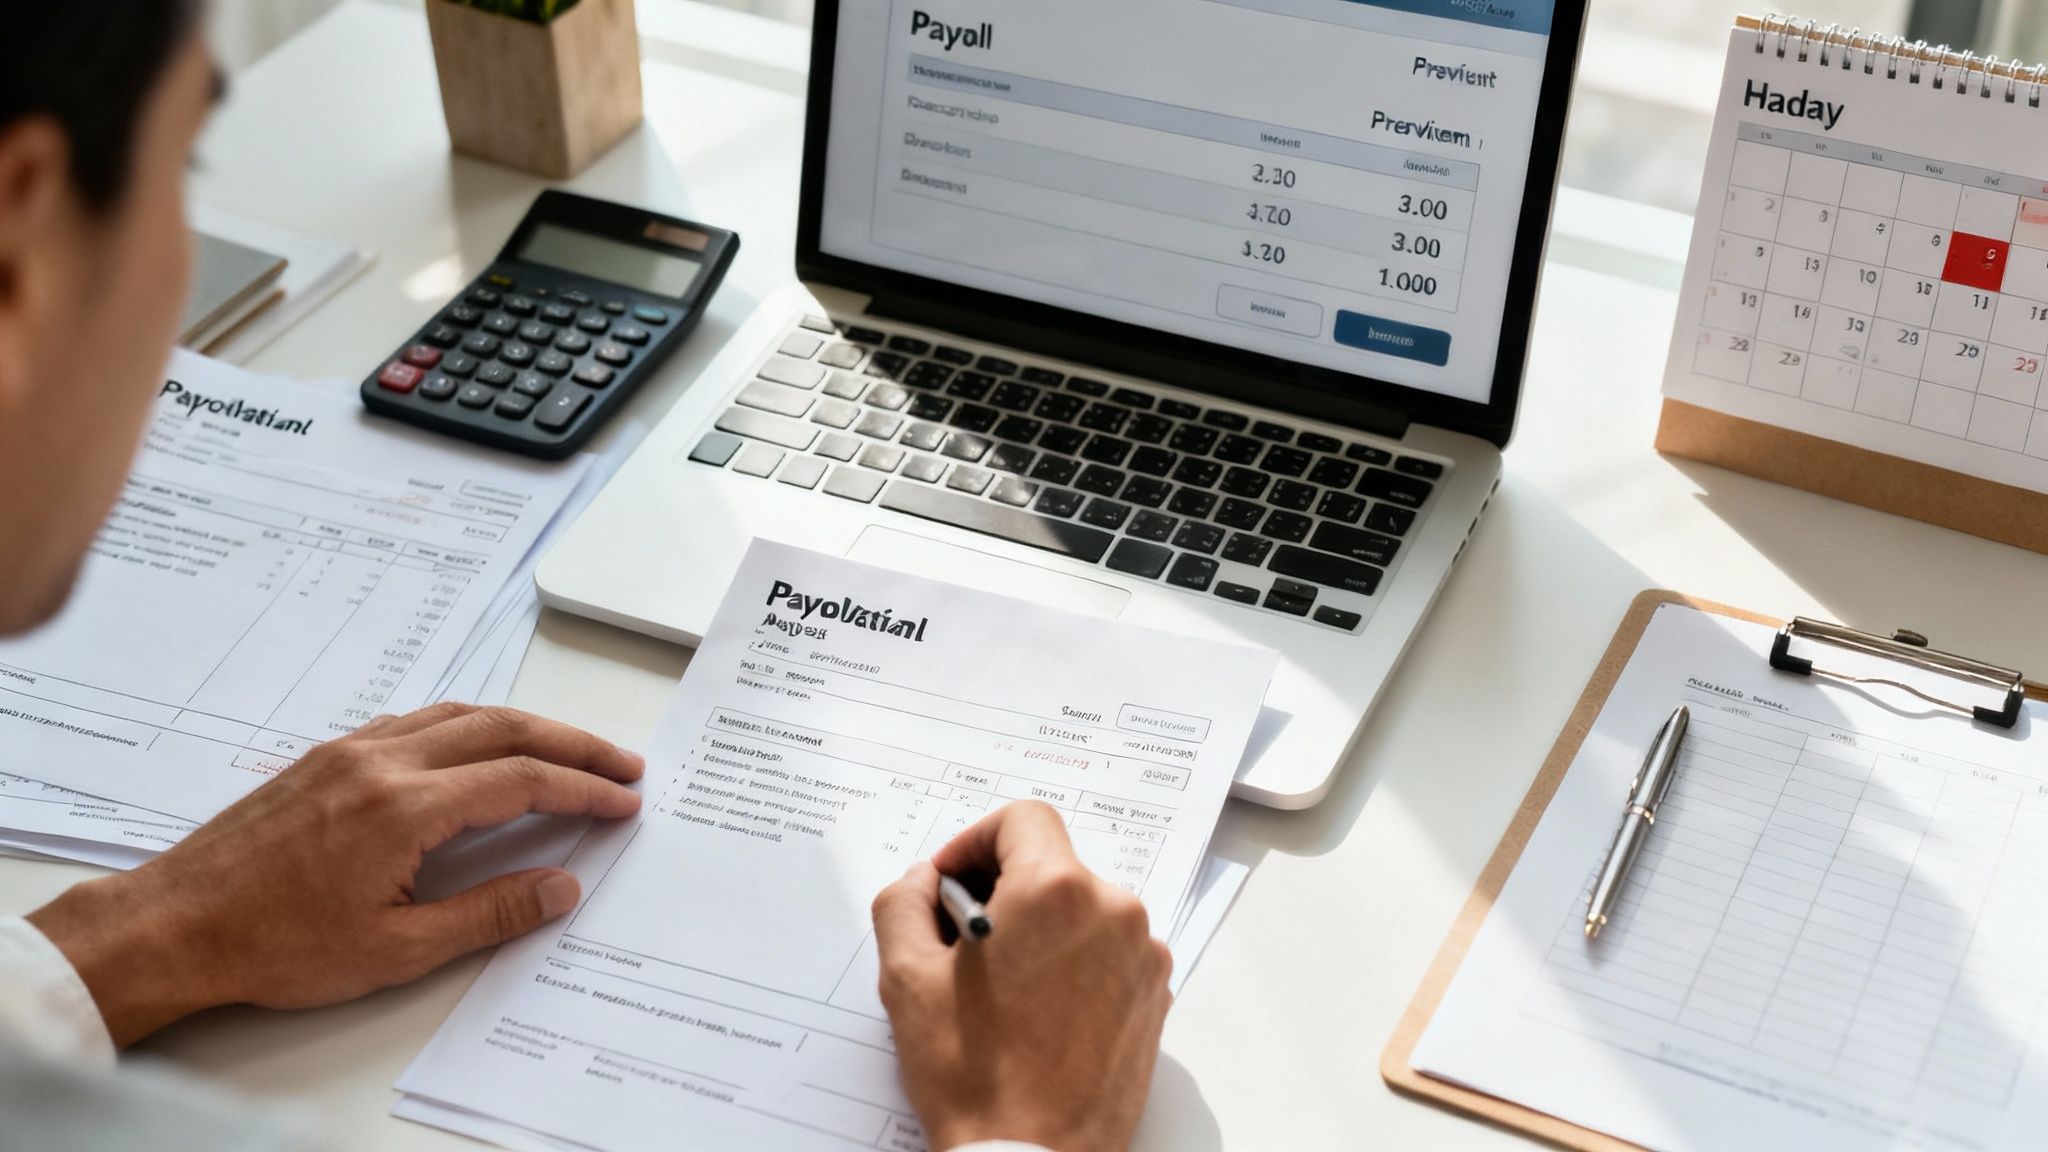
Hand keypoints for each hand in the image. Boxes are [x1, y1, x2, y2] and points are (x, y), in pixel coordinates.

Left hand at [27, 702, 642, 1045]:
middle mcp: (380, 762)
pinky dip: (470, 725)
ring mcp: (349, 752)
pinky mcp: (326, 758)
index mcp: (403, 807)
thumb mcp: (395, 949)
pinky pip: (417, 721)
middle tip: (621, 764)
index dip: (582, 788)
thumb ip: (489, 915)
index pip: (521, 780)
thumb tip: (559, 889)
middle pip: (502, 729)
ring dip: (524, 726)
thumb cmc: (272, 944)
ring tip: (568, 749)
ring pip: (459, 714)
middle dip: (572, 743)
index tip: (623, 800)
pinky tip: (481, 746)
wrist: (174, 925)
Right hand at [871, 801, 1170, 1151]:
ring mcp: (1142, 955)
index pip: (1022, 819)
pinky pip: (1108, 950)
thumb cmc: (974, 1076)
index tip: (949, 881)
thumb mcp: (907, 979)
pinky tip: (1034, 1008)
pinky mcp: (1155, 996)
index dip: (975, 841)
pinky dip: (1071, 962)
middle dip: (1002, 890)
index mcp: (1056, 891)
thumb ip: (903, 902)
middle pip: (1052, 864)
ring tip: (996, 984)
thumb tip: (923, 881)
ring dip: (1038, 928)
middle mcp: (1113, 911)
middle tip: (959, 941)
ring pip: (1081, 909)